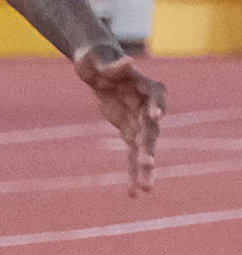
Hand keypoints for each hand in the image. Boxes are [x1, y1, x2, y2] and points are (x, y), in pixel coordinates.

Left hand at [75, 44, 163, 193]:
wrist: (98, 68)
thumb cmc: (98, 60)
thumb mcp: (98, 61)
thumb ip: (112, 65)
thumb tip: (126, 61)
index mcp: (146, 86)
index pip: (156, 96)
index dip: (157, 106)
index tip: (156, 117)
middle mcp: (149, 107)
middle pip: (152, 130)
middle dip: (149, 148)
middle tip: (148, 164)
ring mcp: (141, 123)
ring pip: (145, 149)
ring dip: (144, 169)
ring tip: (146, 189)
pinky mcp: (131, 134)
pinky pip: (133, 156)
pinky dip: (133, 174)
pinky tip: (134, 193)